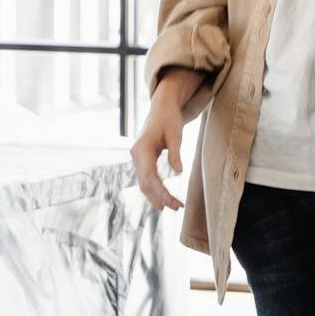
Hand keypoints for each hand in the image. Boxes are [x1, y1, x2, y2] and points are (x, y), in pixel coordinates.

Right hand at [129, 66, 202, 209]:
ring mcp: (137, 158)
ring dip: (156, 196)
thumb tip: (178, 172)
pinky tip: (163, 198)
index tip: (172, 202)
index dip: (160, 191)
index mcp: (142, 149)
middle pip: (145, 183)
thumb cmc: (169, 119)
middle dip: (160, 197)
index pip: (149, 176)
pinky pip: (146, 178)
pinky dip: (154, 189)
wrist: (161, 108)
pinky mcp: (142, 160)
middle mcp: (136, 155)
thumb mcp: (175, 134)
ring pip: (144, 183)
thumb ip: (175, 153)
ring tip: (172, 207)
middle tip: (176, 207)